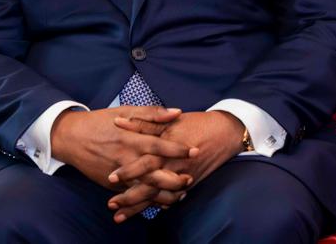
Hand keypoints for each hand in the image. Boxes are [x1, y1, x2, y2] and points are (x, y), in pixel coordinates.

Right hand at [50, 106, 196, 191]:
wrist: (72, 138)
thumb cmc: (101, 121)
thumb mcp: (126, 111)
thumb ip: (153, 113)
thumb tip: (178, 112)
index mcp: (131, 138)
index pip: (159, 145)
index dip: (177, 149)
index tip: (194, 151)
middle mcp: (126, 157)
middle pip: (154, 173)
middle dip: (174, 178)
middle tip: (190, 178)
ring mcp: (119, 174)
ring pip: (145, 189)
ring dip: (164, 193)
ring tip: (181, 194)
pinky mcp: (113, 185)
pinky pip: (133, 196)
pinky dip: (148, 201)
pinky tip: (162, 201)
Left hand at [107, 111, 242, 220]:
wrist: (225, 133)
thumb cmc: (195, 123)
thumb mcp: (170, 119)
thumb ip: (144, 121)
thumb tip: (119, 122)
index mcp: (167, 147)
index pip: (145, 162)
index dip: (128, 171)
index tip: (110, 179)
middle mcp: (174, 166)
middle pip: (150, 186)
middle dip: (130, 197)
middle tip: (111, 204)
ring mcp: (182, 176)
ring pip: (158, 196)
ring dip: (139, 207)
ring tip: (120, 215)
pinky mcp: (189, 183)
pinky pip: (171, 198)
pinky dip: (158, 205)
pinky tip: (146, 211)